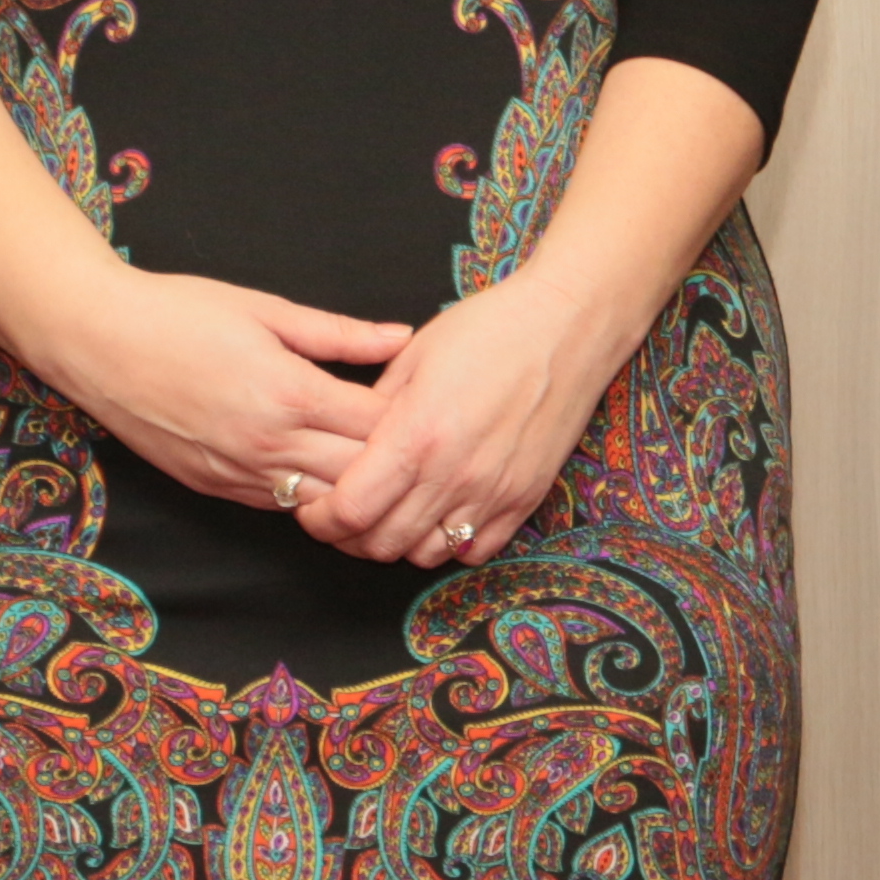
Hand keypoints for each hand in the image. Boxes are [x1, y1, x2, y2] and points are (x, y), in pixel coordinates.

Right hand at [22, 263, 405, 514]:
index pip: (378, 428)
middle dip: (394, 465)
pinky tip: (328, 480)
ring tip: (381, 473)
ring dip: (354, 491)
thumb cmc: (178, 313)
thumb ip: (339, 334)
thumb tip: (402, 337)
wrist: (96, 341)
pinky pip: (281, 507)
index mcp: (290, 393)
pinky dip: (311, 498)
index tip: (431, 407)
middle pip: (360, 475)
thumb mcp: (266, 310)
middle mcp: (268, 444)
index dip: (412, 422)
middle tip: (420, 447)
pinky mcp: (215, 487)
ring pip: (323, 504)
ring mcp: (239, 473)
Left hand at [300, 260, 635, 569]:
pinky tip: (440, 516)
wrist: (566, 325)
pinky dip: (449, 544)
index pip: (350, 510)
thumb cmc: (488, 330)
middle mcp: (454, 474)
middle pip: (382, 543)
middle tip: (343, 517)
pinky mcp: (525, 499)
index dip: (320, 520)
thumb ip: (372, 409)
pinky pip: (475, 550)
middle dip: (350, 537)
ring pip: (426, 554)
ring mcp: (493, 492)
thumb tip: (344, 444)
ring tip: (391, 517)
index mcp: (417, 435)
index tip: (312, 510)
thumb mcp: (413, 357)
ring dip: (399, 544)